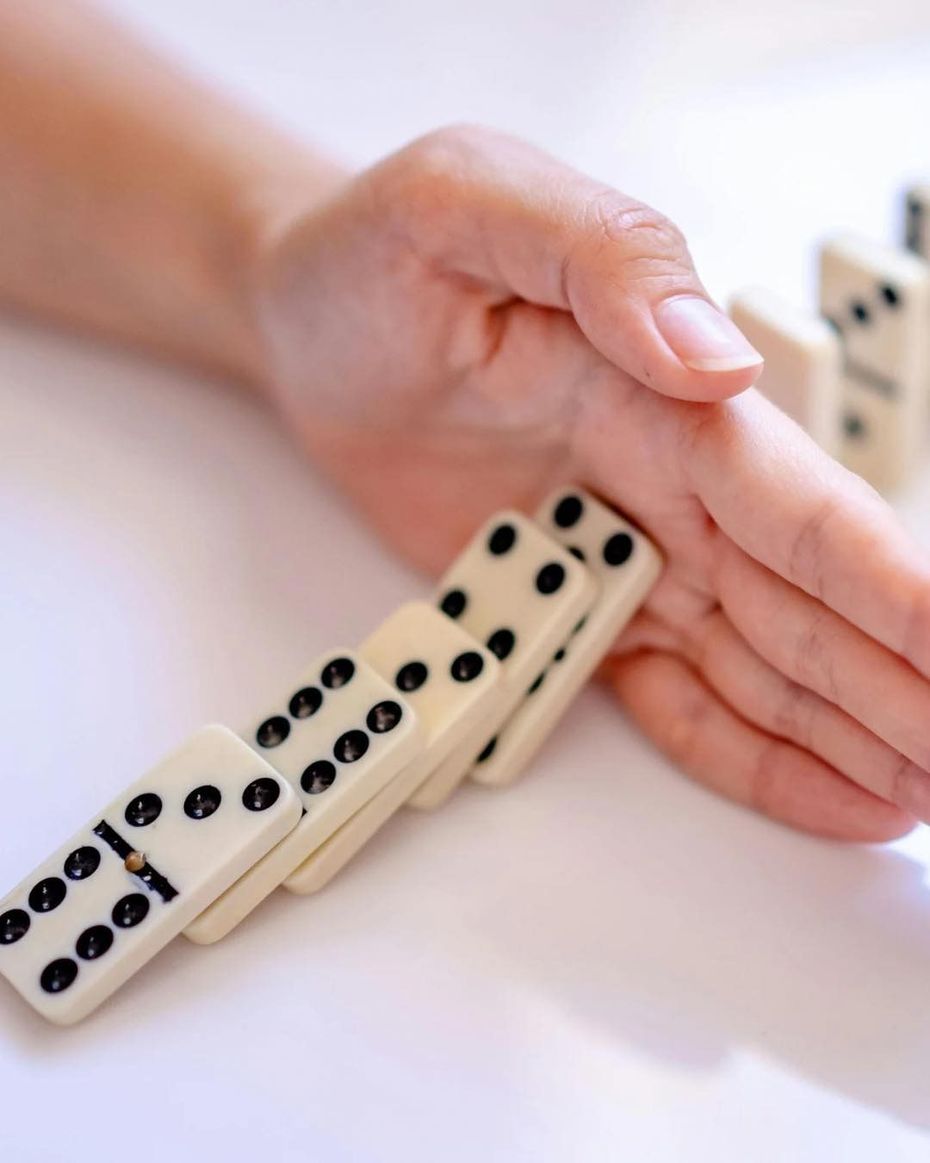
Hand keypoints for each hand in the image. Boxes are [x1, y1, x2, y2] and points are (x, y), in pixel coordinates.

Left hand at [254, 125, 929, 841]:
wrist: (309, 324)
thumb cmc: (378, 253)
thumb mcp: (473, 206)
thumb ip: (606, 262)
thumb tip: (716, 363)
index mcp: (662, 389)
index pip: (797, 503)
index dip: (888, 587)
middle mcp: (666, 481)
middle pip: (804, 602)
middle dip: (895, 684)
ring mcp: (623, 554)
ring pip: (760, 661)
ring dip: (846, 735)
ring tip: (918, 804)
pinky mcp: (570, 605)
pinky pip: (671, 690)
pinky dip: (743, 748)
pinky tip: (823, 793)